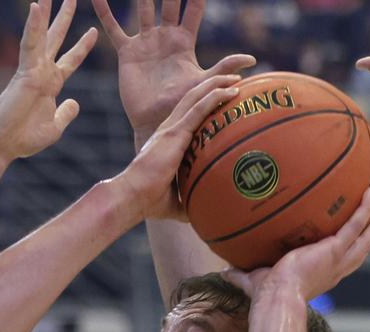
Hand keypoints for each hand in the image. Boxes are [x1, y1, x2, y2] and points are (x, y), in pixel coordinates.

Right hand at [0, 0, 98, 163]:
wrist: (2, 145)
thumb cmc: (22, 139)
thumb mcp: (54, 127)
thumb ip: (65, 113)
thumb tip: (74, 103)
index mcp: (50, 85)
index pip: (70, 60)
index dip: (82, 46)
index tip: (94, 31)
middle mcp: (42, 73)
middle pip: (56, 39)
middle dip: (64, 18)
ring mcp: (32, 70)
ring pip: (41, 35)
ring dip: (45, 13)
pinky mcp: (24, 72)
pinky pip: (30, 44)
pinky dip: (33, 26)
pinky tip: (36, 7)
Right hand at [94, 0, 254, 138]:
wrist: (155, 121)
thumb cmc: (181, 104)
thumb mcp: (203, 82)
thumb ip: (224, 67)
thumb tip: (252, 60)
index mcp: (184, 41)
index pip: (193, 10)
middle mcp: (164, 37)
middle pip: (168, 3)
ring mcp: (145, 42)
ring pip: (142, 9)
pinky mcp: (127, 52)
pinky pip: (114, 28)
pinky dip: (105, 11)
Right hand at [113, 75, 243, 219]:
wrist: (133, 197)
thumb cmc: (149, 202)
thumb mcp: (176, 201)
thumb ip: (190, 202)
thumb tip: (205, 215)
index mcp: (168, 141)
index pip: (189, 115)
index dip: (205, 104)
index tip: (224, 100)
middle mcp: (169, 129)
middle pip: (194, 98)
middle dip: (213, 85)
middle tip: (234, 81)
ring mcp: (171, 128)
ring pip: (197, 96)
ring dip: (217, 84)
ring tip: (237, 77)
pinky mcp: (174, 132)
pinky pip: (199, 108)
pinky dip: (215, 97)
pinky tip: (232, 90)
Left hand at [222, 188, 369, 301]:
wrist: (276, 299)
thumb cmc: (265, 296)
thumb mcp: (252, 280)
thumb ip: (240, 274)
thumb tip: (223, 271)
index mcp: (321, 276)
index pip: (338, 263)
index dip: (346, 252)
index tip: (347, 242)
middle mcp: (335, 270)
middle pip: (361, 250)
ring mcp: (338, 259)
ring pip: (366, 238)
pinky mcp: (335, 249)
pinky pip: (356, 224)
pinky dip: (365, 209)